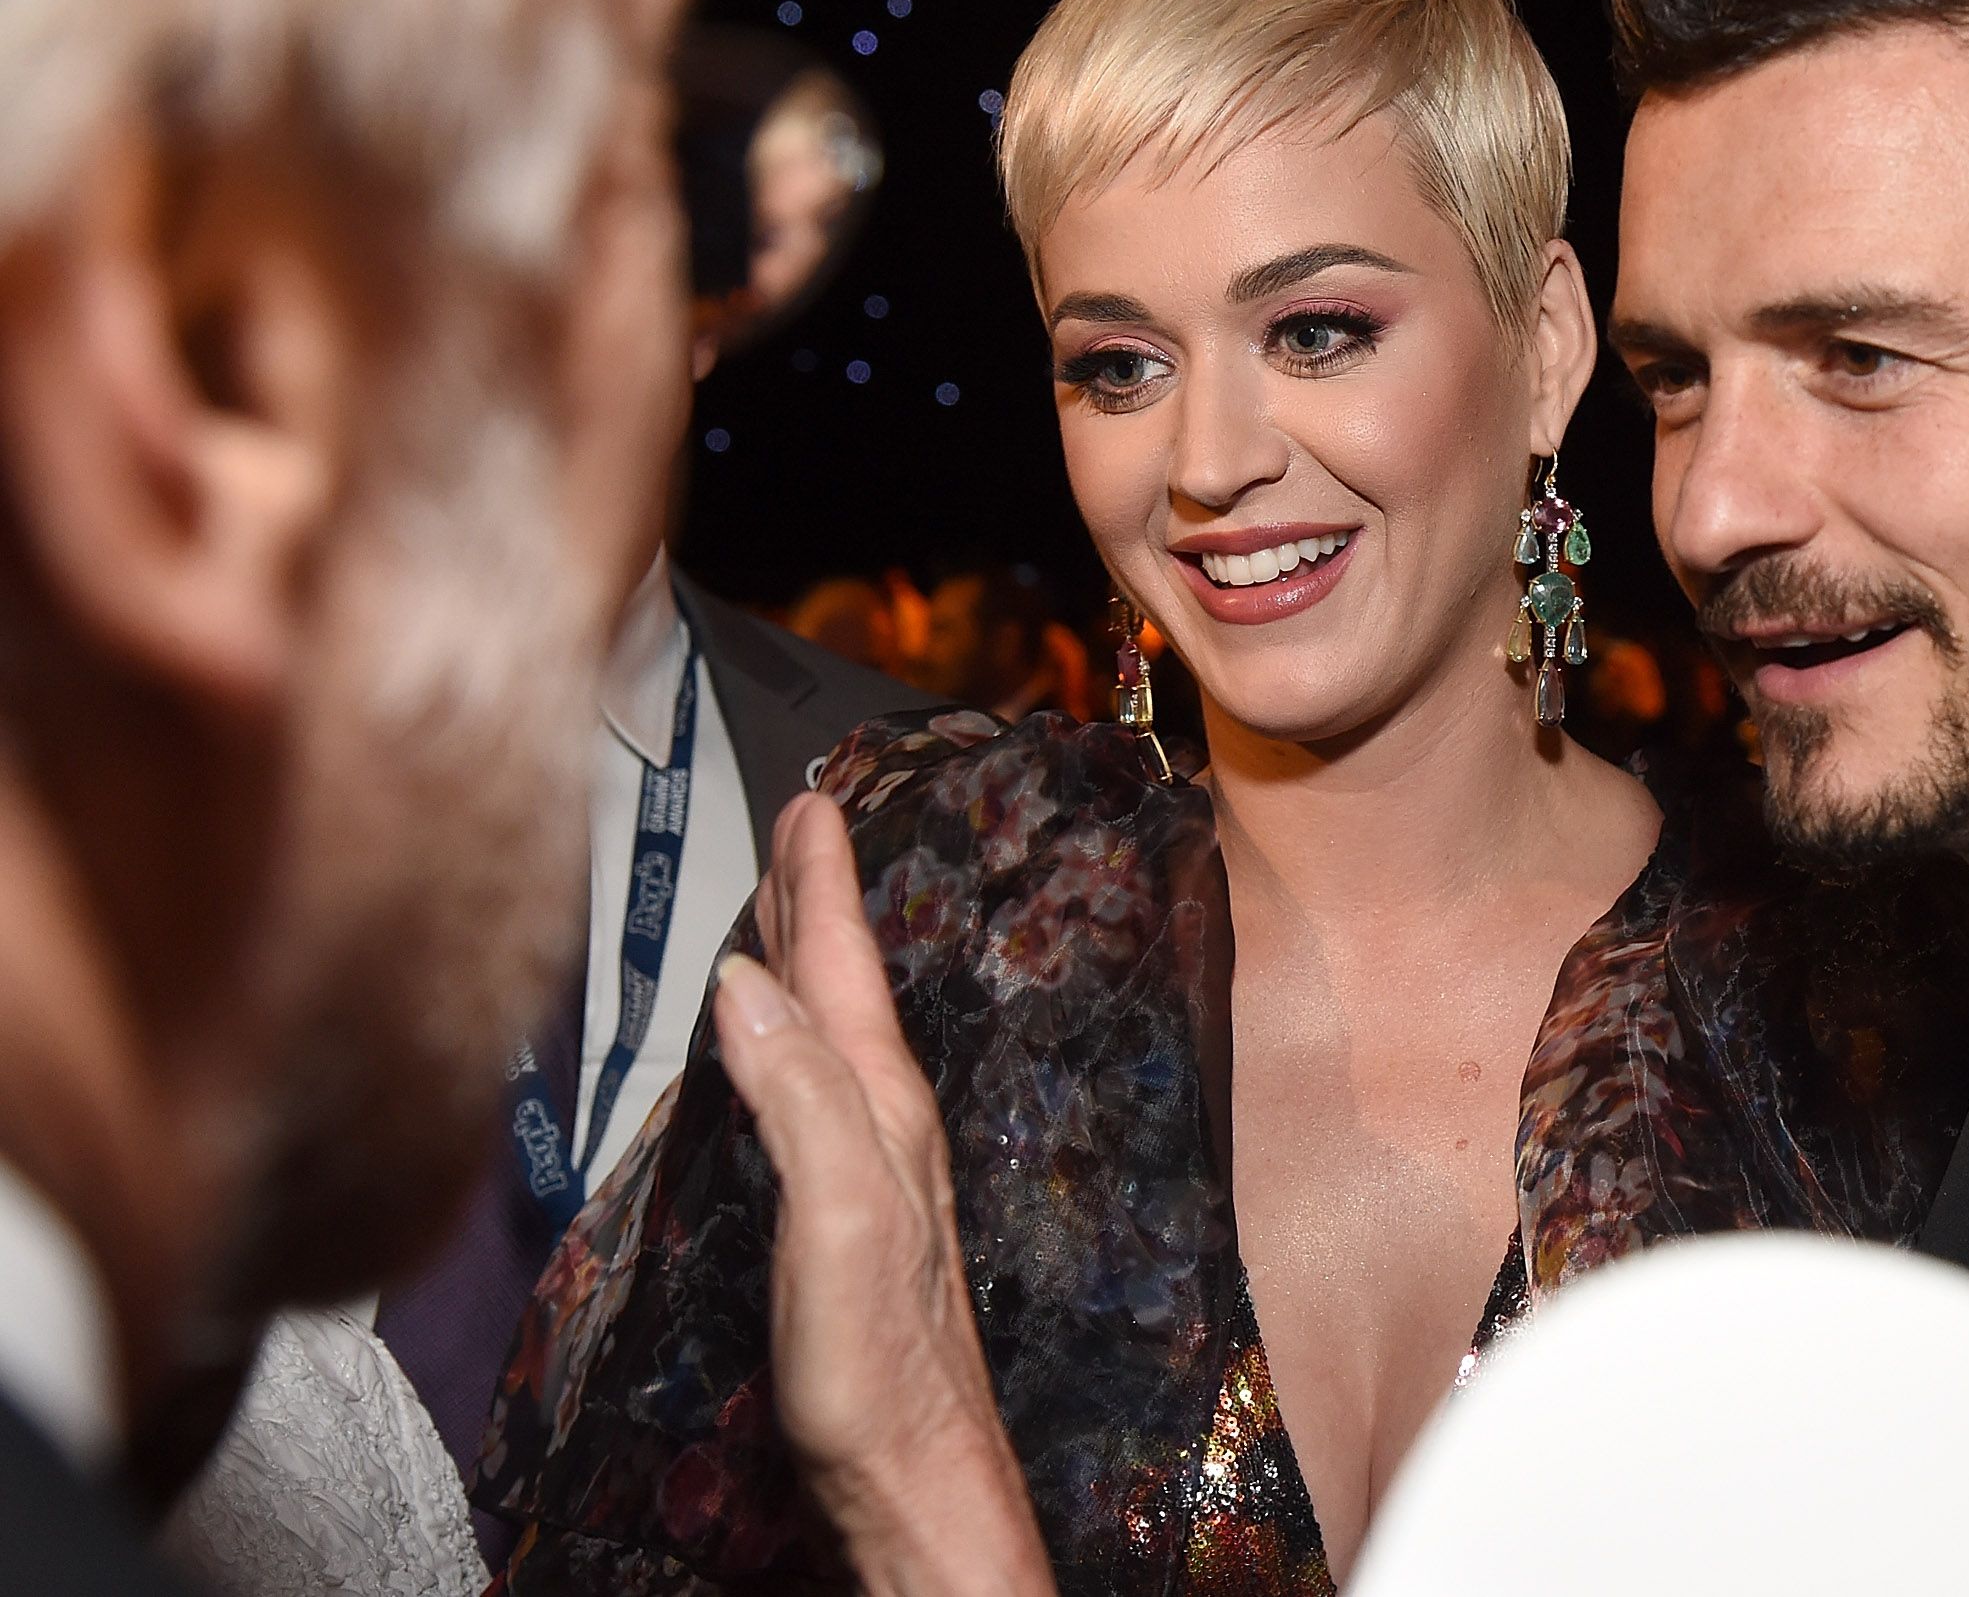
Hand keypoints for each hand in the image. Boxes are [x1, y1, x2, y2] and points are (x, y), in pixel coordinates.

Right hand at [713, 792, 1056, 1596]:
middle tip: (801, 819)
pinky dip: (791, 1038)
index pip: (843, 967)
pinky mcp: (844, 1217)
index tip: (813, 798)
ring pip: (826, 1032)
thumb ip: (800, 1097)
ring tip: (784, 905)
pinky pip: (813, 1088)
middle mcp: (880, 1124)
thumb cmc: (879, 1364)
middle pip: (840, 985)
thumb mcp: (839, 1214)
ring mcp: (867, 1170)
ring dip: (804, 961)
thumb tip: (749, 986)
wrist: (913, 1476)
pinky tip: (776, 1048)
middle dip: (815, 899)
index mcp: (879, 1106)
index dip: (821, 882)